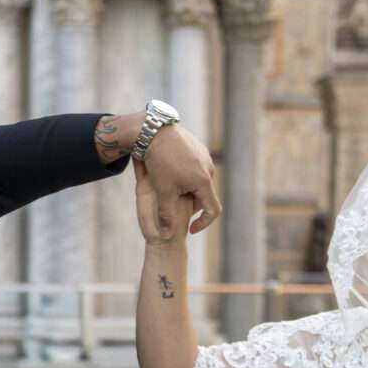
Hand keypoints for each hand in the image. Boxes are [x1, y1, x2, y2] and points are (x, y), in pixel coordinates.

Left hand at [137, 124, 219, 239]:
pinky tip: (168, 170)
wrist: (154, 131)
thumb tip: (167, 236)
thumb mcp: (163, 191)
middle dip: (190, 204)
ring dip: (186, 189)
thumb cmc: (160, 161)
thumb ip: (166, 214)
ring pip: (198, 181)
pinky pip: (194, 168)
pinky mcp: (198, 148)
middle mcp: (209, 169)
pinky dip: (184, 175)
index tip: (190, 228)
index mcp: (204, 181)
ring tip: (167, 184)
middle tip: (171, 202)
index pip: (213, 210)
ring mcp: (204, 157)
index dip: (203, 223)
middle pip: (204, 195)